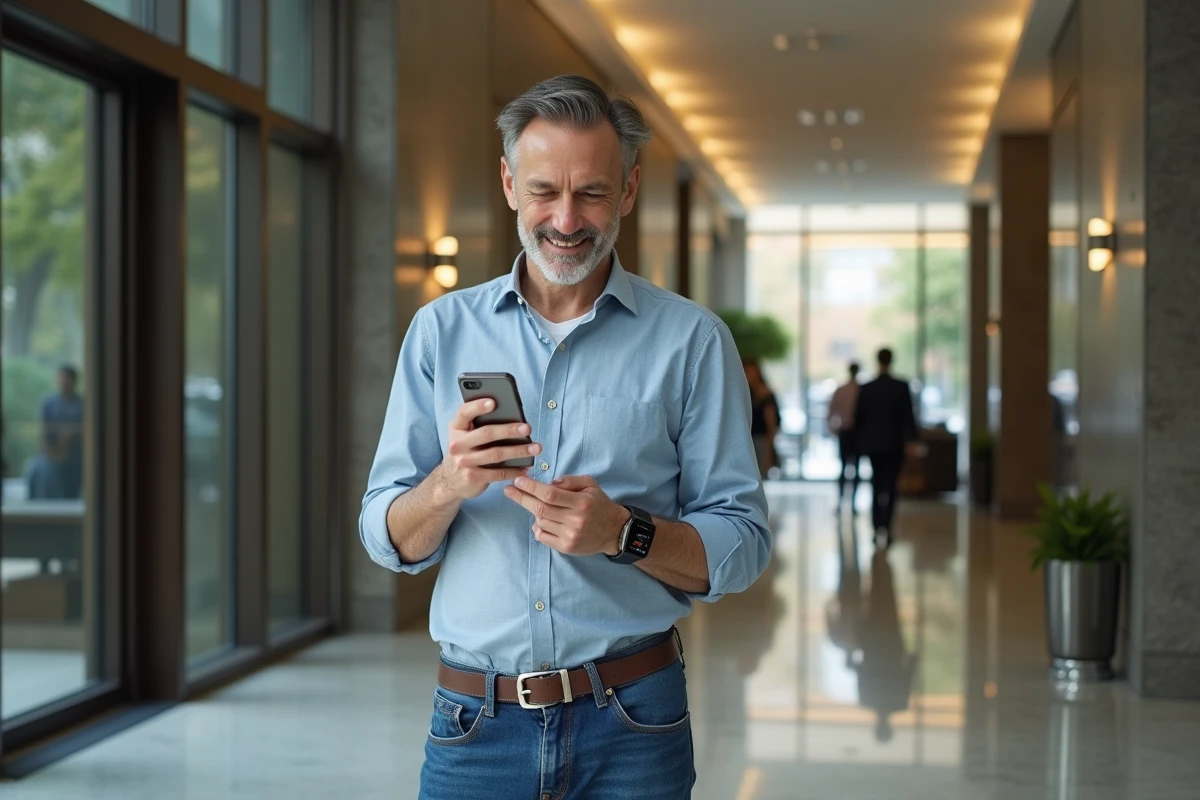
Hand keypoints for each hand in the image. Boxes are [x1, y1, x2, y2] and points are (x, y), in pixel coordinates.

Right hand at [435, 398, 542, 501]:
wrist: (450, 481)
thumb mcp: (465, 435)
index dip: (478, 406)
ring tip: (536, 448)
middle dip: (509, 430)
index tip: (494, 402)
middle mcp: (457, 444)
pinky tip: (526, 466)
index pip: (464, 412)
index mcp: (456, 428)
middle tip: (527, 428)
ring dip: (519, 450)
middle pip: (486, 433)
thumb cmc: (466, 451)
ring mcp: (464, 462)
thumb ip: (479, 425)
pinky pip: (498, 473)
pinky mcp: (473, 477)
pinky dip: (514, 470)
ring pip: (496, 454)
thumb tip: (512, 417)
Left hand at [504, 475, 629, 556]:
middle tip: (508, 490)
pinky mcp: (566, 548)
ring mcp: (570, 536)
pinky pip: (542, 536)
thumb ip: (570, 480)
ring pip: (540, 521)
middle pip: (540, 509)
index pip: (550, 494)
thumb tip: (549, 482)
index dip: (531, 487)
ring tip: (537, 505)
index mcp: (581, 503)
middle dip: (521, 498)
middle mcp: (575, 520)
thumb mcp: (590, 485)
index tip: (518, 480)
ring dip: (534, 512)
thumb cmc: (599, 504)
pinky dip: (537, 527)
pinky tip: (541, 520)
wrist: (614, 531)